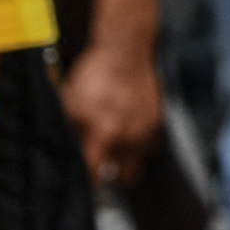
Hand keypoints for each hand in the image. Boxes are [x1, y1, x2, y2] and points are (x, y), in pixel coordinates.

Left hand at [58, 42, 161, 183]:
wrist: (125, 50)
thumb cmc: (95, 74)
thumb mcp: (71, 103)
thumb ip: (73, 132)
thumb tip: (75, 152)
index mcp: (104, 135)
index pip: (97, 174)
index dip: (90, 179)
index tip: (88, 178)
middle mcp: (128, 137)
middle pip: (125, 178)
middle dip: (112, 174)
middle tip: (103, 165)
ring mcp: (146, 130)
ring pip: (140, 163)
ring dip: (128, 160)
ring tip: (117, 150)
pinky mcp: (158, 121)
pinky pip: (150, 145)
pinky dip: (140, 144)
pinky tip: (129, 133)